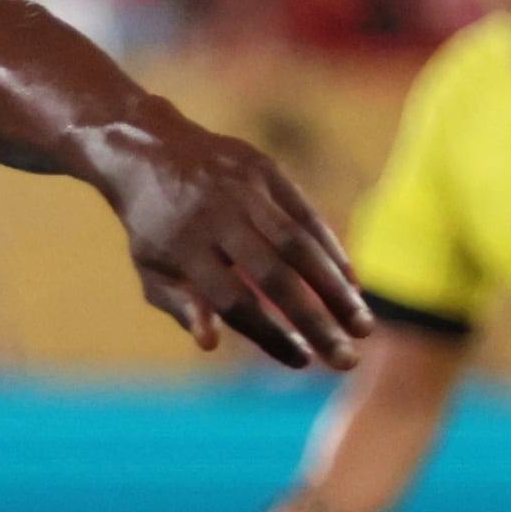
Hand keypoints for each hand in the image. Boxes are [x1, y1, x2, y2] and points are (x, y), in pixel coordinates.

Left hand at [94, 109, 371, 371]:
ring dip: (336, 289)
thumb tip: (210, 343)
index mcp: (182, 247)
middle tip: (347, 360)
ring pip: (298, 244)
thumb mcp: (151, 268)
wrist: (148, 150)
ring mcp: (243, 190)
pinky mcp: (265, 170)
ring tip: (362, 327)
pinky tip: (351, 286)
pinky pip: (306, 215)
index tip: (302, 361)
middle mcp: (216, 217)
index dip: (269, 333)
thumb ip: (181, 305)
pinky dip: (332, 251)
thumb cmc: (152, 227)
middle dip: (315, 320)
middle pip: (273, 276)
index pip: (232, 300)